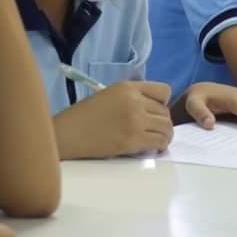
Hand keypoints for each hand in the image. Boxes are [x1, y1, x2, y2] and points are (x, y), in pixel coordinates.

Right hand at [57, 81, 171, 157]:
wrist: (69, 133)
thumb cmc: (84, 116)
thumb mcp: (108, 96)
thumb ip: (131, 98)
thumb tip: (151, 111)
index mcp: (127, 87)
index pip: (163, 91)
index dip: (162, 103)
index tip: (155, 112)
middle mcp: (134, 101)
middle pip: (165, 112)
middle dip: (162, 122)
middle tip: (154, 131)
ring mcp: (135, 120)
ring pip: (167, 127)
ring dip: (164, 135)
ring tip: (156, 141)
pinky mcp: (133, 140)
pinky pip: (160, 142)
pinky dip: (160, 146)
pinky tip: (153, 148)